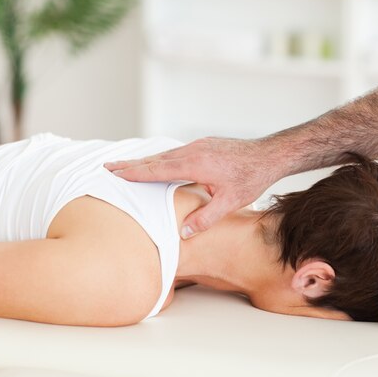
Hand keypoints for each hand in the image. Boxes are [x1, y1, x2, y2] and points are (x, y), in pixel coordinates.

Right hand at [104, 137, 279, 236]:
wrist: (270, 155)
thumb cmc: (252, 178)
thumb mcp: (229, 202)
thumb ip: (205, 217)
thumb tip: (182, 232)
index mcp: (195, 163)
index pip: (157, 169)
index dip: (134, 172)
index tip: (113, 173)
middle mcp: (193, 150)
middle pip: (155, 159)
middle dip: (131, 164)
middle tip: (107, 167)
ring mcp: (199, 145)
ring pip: (165, 154)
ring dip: (145, 160)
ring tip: (125, 166)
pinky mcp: (205, 145)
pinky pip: (176, 152)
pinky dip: (161, 158)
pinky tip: (157, 163)